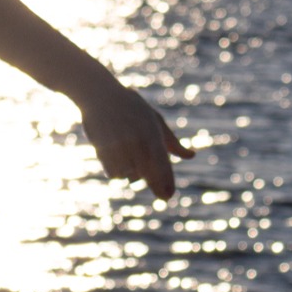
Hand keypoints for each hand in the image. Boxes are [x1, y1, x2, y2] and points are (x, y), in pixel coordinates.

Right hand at [79, 84, 194, 200]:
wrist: (100, 95)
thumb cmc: (132, 107)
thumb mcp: (155, 120)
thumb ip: (172, 142)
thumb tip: (191, 156)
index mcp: (151, 133)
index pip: (162, 164)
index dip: (166, 182)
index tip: (169, 196)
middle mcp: (136, 141)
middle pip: (148, 175)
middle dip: (157, 186)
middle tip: (163, 197)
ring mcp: (118, 147)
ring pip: (130, 175)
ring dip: (133, 173)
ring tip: (130, 158)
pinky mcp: (102, 151)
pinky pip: (114, 173)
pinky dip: (117, 170)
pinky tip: (116, 157)